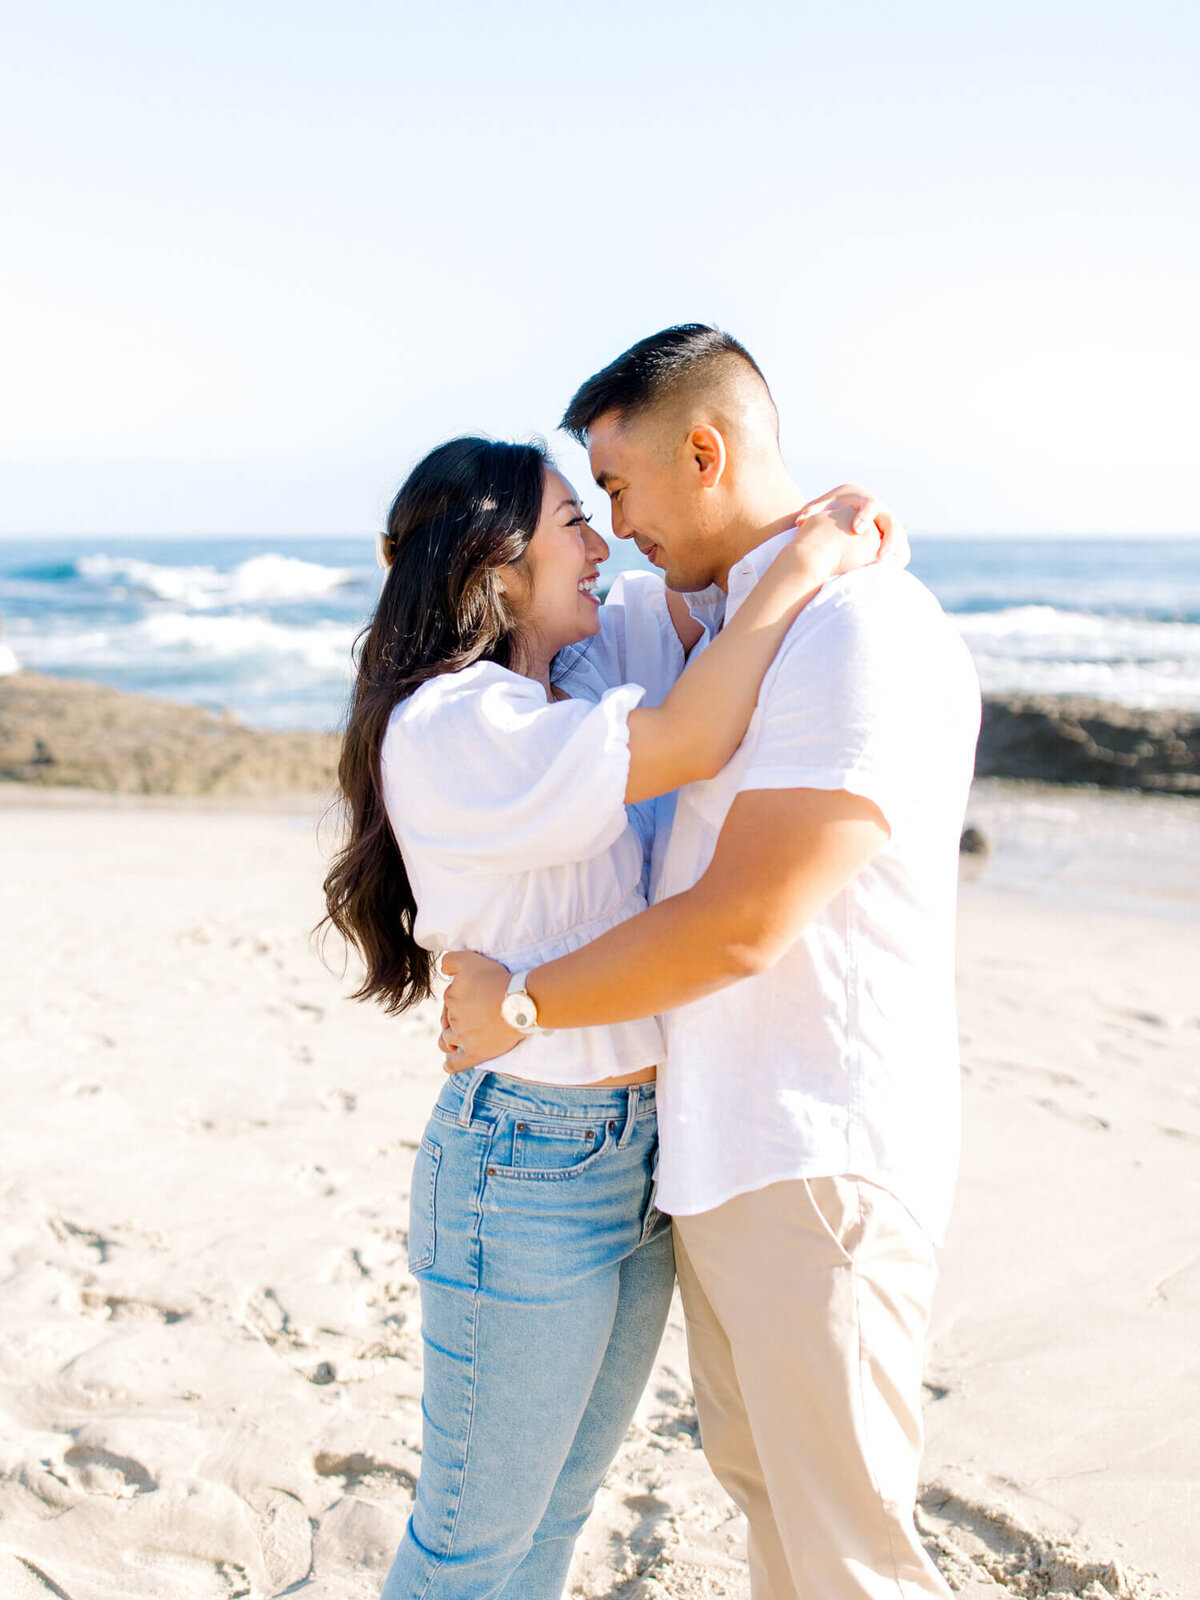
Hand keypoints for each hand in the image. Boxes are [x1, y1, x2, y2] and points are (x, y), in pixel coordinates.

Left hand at [438, 950, 521, 1071]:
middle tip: (473, 1014)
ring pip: (447, 1040)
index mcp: (451, 997)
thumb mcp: (470, 960)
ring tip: (456, 1039)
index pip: (449, 998)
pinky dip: (450, 1064)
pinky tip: (449, 1063)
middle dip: (454, 1018)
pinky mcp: (474, 1053)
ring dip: (449, 1040)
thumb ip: (450, 961)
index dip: (460, 995)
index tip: (475, 994)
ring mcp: (463, 1038)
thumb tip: (442, 970)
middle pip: (448, 1019)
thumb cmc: (497, 980)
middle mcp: (453, 1019)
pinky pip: (456, 1063)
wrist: (518, 1003)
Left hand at [795, 484, 909, 570]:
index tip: (857, 530)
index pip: (870, 505)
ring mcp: (887, 522)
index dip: (866, 517)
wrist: (844, 509)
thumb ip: (812, 512)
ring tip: (888, 569)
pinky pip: (901, 548)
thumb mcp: (821, 508)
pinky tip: (892, 572)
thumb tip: (799, 520)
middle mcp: (880, 510)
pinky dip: (899, 559)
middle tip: (880, 557)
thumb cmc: (829, 510)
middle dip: (889, 539)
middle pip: (891, 522)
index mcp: (863, 499)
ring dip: (896, 552)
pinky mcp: (891, 536)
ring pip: (900, 537)